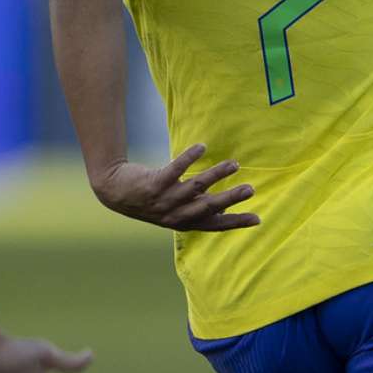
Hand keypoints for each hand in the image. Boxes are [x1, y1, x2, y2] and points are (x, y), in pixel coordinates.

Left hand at [92, 144, 260, 231]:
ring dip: (216, 175)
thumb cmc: (152, 199)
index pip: (215, 225)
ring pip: (195, 187)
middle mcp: (175, 215)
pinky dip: (189, 158)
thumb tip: (226, 206)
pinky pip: (174, 169)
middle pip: (208, 207)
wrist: (115, 193)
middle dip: (230, 199)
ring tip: (235, 163)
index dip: (236, 222)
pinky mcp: (153, 184)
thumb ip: (198, 207)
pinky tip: (202, 147)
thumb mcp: (176, 209)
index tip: (257, 218)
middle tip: (251, 189)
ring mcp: (164, 200)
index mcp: (184, 222)